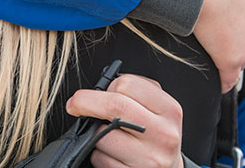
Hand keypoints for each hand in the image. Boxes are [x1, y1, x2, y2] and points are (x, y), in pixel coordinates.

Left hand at [66, 74, 183, 167]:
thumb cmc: (157, 134)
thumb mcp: (159, 109)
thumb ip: (137, 93)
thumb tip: (102, 87)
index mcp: (169, 110)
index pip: (128, 85)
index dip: (106, 86)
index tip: (94, 91)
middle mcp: (163, 135)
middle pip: (114, 106)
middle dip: (85, 102)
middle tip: (74, 104)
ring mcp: (148, 159)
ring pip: (102, 136)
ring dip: (95, 134)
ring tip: (108, 135)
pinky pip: (100, 159)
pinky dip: (98, 154)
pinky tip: (111, 153)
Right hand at [193, 0, 244, 92]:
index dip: (242, 19)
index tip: (227, 17)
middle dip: (239, 39)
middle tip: (217, 32)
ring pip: (241, 58)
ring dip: (230, 58)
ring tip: (212, 54)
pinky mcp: (231, 60)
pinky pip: (229, 79)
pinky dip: (223, 81)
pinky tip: (217, 83)